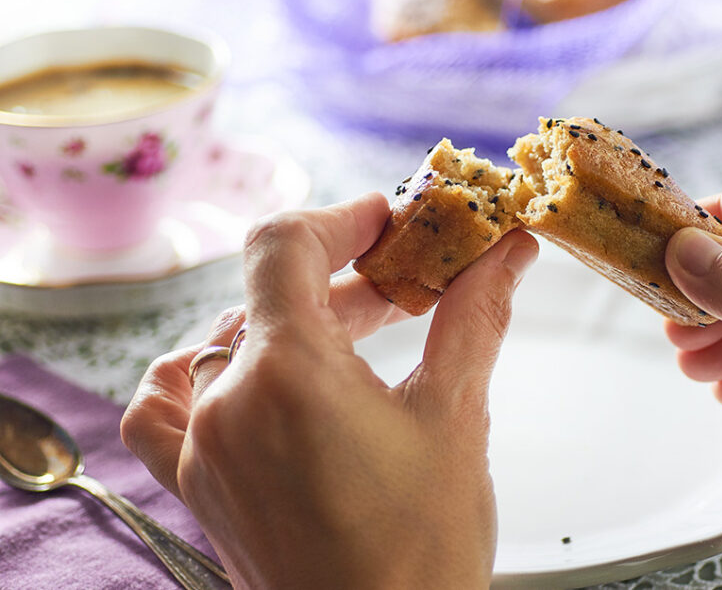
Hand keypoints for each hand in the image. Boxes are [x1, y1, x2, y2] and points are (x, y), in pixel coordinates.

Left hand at [121, 194, 538, 588]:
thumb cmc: (421, 555)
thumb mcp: (457, 420)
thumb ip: (474, 318)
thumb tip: (506, 254)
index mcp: (289, 374)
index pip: (286, 245)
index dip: (343, 217)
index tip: (391, 221)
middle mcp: (228, 404)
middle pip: (268, 292)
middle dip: (345, 275)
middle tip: (409, 283)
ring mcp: (202, 447)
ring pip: (226, 340)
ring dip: (286, 318)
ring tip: (347, 329)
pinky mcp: (196, 485)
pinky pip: (165, 406)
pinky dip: (202, 373)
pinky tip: (250, 378)